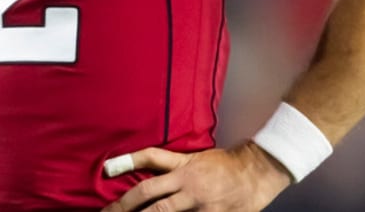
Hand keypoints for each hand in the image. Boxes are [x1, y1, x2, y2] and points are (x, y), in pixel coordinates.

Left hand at [100, 142, 290, 211]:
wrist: (258, 172)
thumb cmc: (221, 164)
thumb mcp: (191, 157)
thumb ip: (164, 162)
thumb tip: (133, 164)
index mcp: (183, 170)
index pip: (149, 170)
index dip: (127, 174)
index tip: (106, 180)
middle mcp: (190, 189)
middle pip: (152, 202)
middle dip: (127, 209)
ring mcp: (204, 208)